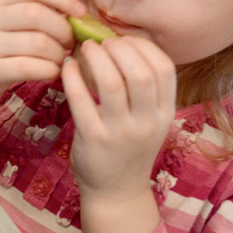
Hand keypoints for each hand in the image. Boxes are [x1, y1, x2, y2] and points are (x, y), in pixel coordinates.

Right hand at [0, 0, 84, 119]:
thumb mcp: (10, 26)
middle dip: (63, 30)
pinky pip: (29, 67)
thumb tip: (79, 16)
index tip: (82, 13)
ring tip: (61, 60)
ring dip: (59, 53)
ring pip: (37, 42)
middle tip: (71, 44)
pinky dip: (49, 70)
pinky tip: (52, 72)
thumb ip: (38, 16)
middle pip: (37, 14)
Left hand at [62, 36, 175, 204]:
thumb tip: (123, 44)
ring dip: (96, 57)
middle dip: (119, 48)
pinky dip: (72, 76)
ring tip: (85, 48)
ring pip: (111, 82)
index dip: (143, 46)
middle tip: (102, 42)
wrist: (117, 192)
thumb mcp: (150, 120)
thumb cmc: (130, 148)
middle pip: (140, 72)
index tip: (124, 39)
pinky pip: (81, 99)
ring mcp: (121, 132)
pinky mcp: (94, 138)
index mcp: (165, 113)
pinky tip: (67, 67)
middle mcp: (148, 122)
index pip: (164, 68)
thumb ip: (144, 90)